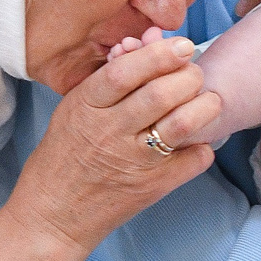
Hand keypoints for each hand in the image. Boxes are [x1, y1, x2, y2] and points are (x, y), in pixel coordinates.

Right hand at [9, 33, 220, 257]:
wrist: (52, 216)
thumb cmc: (63, 156)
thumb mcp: (73, 110)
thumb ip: (108, 80)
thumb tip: (148, 44)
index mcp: (86, 106)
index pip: (126, 72)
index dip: (159, 54)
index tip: (182, 47)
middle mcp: (109, 132)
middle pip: (161, 93)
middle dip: (188, 76)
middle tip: (194, 74)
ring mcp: (132, 161)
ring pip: (183, 123)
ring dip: (205, 105)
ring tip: (207, 100)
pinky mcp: (152, 187)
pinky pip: (194, 160)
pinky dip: (204, 145)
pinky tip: (198, 139)